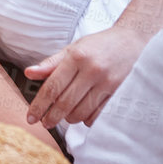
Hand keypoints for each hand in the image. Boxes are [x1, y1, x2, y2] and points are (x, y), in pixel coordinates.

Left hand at [24, 25, 151, 127]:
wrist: (133, 41)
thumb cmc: (99, 46)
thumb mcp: (73, 48)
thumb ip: (51, 63)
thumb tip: (29, 73)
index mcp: (77, 57)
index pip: (52, 87)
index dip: (39, 105)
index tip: (31, 118)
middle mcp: (92, 70)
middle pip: (65, 103)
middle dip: (52, 117)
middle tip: (45, 123)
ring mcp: (108, 83)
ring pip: (81, 112)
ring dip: (69, 119)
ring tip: (65, 115)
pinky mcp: (119, 93)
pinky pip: (98, 115)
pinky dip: (87, 119)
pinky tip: (82, 113)